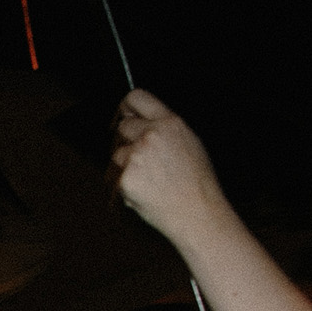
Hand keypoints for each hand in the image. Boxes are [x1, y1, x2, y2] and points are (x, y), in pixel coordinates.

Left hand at [109, 89, 227, 239]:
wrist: (196, 212)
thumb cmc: (196, 183)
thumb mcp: (189, 142)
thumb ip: (165, 128)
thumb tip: (142, 120)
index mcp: (170, 123)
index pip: (137, 97)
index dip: (125, 106)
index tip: (122, 114)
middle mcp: (151, 135)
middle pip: (122, 127)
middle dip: (127, 140)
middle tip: (141, 159)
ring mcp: (136, 155)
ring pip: (117, 154)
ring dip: (125, 165)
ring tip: (150, 180)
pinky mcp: (125, 176)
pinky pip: (115, 177)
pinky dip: (124, 185)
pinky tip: (145, 191)